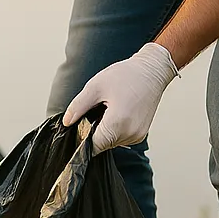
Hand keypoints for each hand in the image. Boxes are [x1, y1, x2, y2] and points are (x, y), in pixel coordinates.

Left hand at [62, 42, 179, 153]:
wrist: (152, 71)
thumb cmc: (125, 75)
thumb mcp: (95, 87)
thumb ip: (78, 107)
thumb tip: (66, 123)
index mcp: (117, 124)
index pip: (93, 146)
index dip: (82, 138)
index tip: (80, 125)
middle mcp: (129, 134)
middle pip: (102, 144)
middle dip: (94, 131)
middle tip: (96, 110)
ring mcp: (137, 136)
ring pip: (111, 143)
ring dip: (105, 131)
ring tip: (108, 109)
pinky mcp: (141, 134)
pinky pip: (121, 138)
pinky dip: (115, 130)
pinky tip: (117, 112)